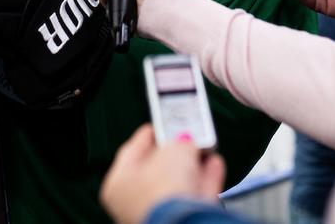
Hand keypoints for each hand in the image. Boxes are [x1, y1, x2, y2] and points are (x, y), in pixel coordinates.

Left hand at [100, 124, 224, 223]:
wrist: (184, 223)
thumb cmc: (165, 192)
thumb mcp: (174, 150)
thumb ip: (180, 140)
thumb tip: (186, 140)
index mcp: (119, 183)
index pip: (133, 150)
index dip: (152, 133)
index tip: (164, 121)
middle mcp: (135, 201)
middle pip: (158, 168)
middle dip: (176, 150)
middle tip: (189, 134)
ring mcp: (160, 212)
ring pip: (179, 183)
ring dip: (194, 164)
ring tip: (206, 147)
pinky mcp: (184, 220)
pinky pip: (195, 195)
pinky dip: (205, 179)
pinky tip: (214, 165)